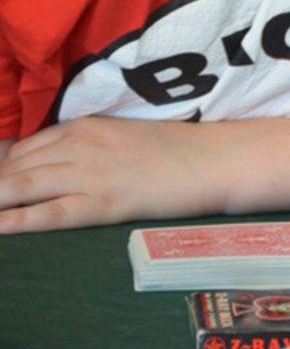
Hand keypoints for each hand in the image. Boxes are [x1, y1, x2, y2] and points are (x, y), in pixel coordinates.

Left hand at [0, 116, 233, 232]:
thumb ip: (83, 148)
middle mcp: (78, 145)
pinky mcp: (103, 202)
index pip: (22, 151)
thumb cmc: (170, 151)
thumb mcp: (118, 137)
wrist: (210, 159)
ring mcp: (89, 173)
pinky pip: (50, 213)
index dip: (1, 174)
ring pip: (22, 186)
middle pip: (14, 168)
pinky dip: (18, 221)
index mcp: (82, 127)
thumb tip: (49, 167)